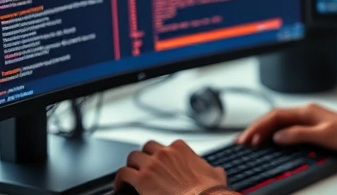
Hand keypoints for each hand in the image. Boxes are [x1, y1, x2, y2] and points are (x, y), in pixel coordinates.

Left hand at [114, 140, 228, 194]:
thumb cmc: (209, 190)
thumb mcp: (216, 174)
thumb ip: (212, 170)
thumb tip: (216, 172)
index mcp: (181, 149)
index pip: (166, 146)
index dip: (161, 155)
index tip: (160, 163)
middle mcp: (165, 153)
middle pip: (146, 148)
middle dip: (143, 157)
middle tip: (142, 167)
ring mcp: (152, 165)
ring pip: (132, 158)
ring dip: (130, 166)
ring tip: (128, 176)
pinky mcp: (142, 179)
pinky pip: (123, 173)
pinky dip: (120, 179)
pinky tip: (120, 186)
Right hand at [236, 103, 336, 152]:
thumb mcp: (323, 135)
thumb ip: (298, 134)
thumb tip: (278, 136)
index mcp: (306, 111)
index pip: (274, 116)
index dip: (258, 126)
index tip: (247, 137)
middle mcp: (307, 112)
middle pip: (274, 118)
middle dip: (257, 128)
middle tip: (243, 141)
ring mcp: (310, 118)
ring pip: (280, 123)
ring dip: (265, 131)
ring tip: (252, 142)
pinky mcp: (315, 126)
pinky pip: (289, 127)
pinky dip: (277, 134)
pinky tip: (272, 141)